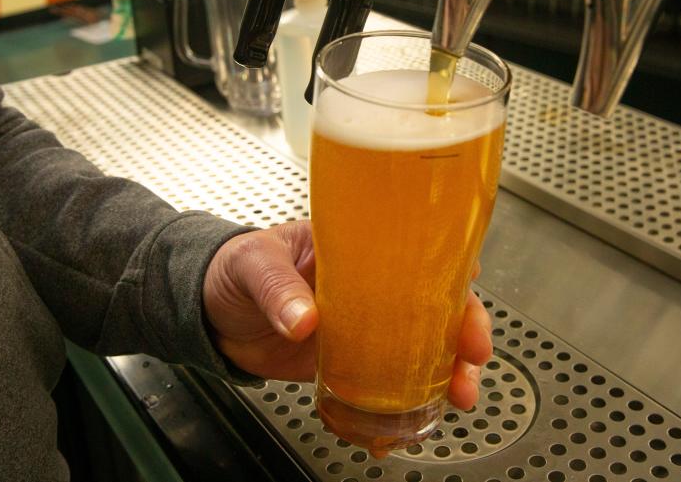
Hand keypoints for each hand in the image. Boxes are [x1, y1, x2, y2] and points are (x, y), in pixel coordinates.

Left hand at [202, 220, 491, 409]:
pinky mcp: (344, 362)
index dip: (452, 269)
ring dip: (445, 373)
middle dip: (464, 331)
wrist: (207, 311)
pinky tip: (398, 430)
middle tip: (473, 355)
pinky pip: (381, 384)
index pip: (416, 252)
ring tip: (458, 396)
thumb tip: (303, 319)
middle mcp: (369, 288)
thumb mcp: (253, 263)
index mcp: (354, 250)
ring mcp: (360, 327)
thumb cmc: (232, 267)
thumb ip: (278, 289)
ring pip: (418, 348)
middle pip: (432, 306)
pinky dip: (395, 409)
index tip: (469, 287)